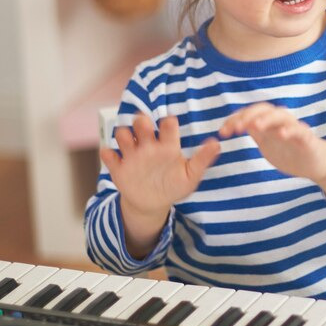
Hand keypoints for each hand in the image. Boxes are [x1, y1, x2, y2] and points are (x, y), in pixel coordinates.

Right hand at [99, 112, 220, 217]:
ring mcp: (132, 156)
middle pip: (142, 124)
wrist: (153, 204)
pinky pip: (108, 156)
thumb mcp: (191, 175)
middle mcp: (148, 146)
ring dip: (123, 136)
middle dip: (142, 122)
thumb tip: (217, 144)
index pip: (167, 126)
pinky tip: (113, 158)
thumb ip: (202, 160)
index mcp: (167, 145)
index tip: (170, 124)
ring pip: (122, 135)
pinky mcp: (119, 168)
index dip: (168, 122)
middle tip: (145, 128)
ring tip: (129, 145)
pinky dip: (108, 155)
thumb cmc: (174, 185)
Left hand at [219, 102, 325, 180]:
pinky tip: (281, 134)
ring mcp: (295, 129)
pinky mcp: (307, 139)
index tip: (223, 132)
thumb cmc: (291, 152)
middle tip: (236, 129)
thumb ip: (255, 132)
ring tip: (255, 126)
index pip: (251, 113)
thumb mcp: (267, 142)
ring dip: (267, 119)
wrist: (317, 163)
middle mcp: (282, 122)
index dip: (236, 119)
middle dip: (248, 116)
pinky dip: (290, 130)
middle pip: (265, 109)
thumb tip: (235, 124)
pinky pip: (299, 131)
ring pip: (281, 116)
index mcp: (270, 123)